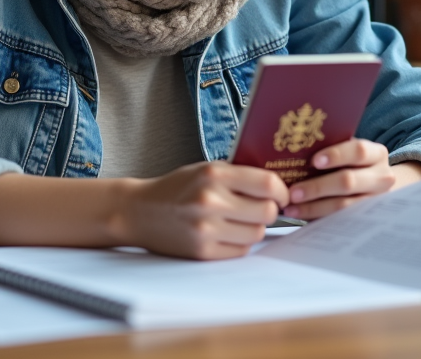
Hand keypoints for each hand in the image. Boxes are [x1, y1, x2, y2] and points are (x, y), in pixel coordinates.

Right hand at [119, 162, 288, 259]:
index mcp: (214, 174)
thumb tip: (276, 187)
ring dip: (254, 228)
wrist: (138, 211)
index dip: (282, 191)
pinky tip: (225, 233)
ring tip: (238, 221)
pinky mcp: (202, 251)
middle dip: (269, 210)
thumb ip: (237, 175)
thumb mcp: (205, 169)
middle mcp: (211, 200)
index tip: (281, 195)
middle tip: (259, 208)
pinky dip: (239, 243)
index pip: (268, 183)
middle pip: (267, 211)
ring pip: (257, 233)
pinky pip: (240, 251)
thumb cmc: (175, 188)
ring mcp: (206, 228)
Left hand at [282, 140, 420, 220]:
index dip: (336, 155)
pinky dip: (318, 217)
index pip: (358, 151)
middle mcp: (381, 177)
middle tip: (293, 192)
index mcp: (376, 154)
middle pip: (348, 181)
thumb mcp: (349, 153)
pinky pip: (341, 221)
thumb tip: (296, 149)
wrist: (378, 185)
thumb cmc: (354, 164)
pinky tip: (300, 214)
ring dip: (314, 207)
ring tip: (291, 207)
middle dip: (317, 187)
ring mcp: (376, 201)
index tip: (314, 161)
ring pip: (344, 206)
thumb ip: (331, 149)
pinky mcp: (367, 219)